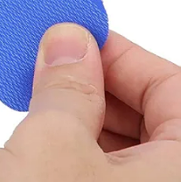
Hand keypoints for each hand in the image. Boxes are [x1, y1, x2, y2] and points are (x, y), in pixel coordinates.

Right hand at [0, 25, 180, 180]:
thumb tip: (68, 42)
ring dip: (85, 121)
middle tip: (49, 70)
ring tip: (40, 107)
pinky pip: (112, 176)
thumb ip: (65, 84)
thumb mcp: (51, 144)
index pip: (172, 87)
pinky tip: (41, 147)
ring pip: (133, 151)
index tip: (72, 40)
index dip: (119, 56)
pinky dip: (80, 154)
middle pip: (155, 117)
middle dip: (98, 88)